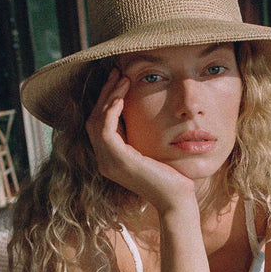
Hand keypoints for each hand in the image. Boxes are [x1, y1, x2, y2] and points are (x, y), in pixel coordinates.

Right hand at [85, 68, 194, 211]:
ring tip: (121, 79)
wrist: (176, 199)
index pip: (99, 123)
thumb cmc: (170, 176)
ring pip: (97, 121)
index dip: (105, 100)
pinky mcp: (118, 161)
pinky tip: (121, 97)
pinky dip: (111, 111)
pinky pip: (105, 129)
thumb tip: (140, 110)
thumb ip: (140, 134)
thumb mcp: (151, 149)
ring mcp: (109, 162)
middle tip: (116, 72)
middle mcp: (104, 161)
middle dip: (104, 93)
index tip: (118, 80)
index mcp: (110, 158)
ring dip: (108, 97)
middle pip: (93, 119)